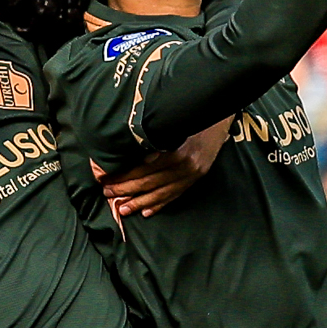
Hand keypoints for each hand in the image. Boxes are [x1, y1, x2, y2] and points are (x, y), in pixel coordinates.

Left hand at [100, 123, 224, 218]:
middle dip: (127, 190)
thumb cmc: (191, 116)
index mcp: (177, 152)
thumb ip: (155, 139)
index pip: (144, 169)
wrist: (219, 116)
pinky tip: (147, 211)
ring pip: (162, 193)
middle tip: (108, 193)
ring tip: (124, 209)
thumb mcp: (173, 123)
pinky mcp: (197, 177)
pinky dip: (160, 204)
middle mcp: (186, 166)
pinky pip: (176, 194)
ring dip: (140, 202)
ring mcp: (193, 174)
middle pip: (150, 182)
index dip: (124, 176)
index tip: (107, 179)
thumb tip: (132, 155)